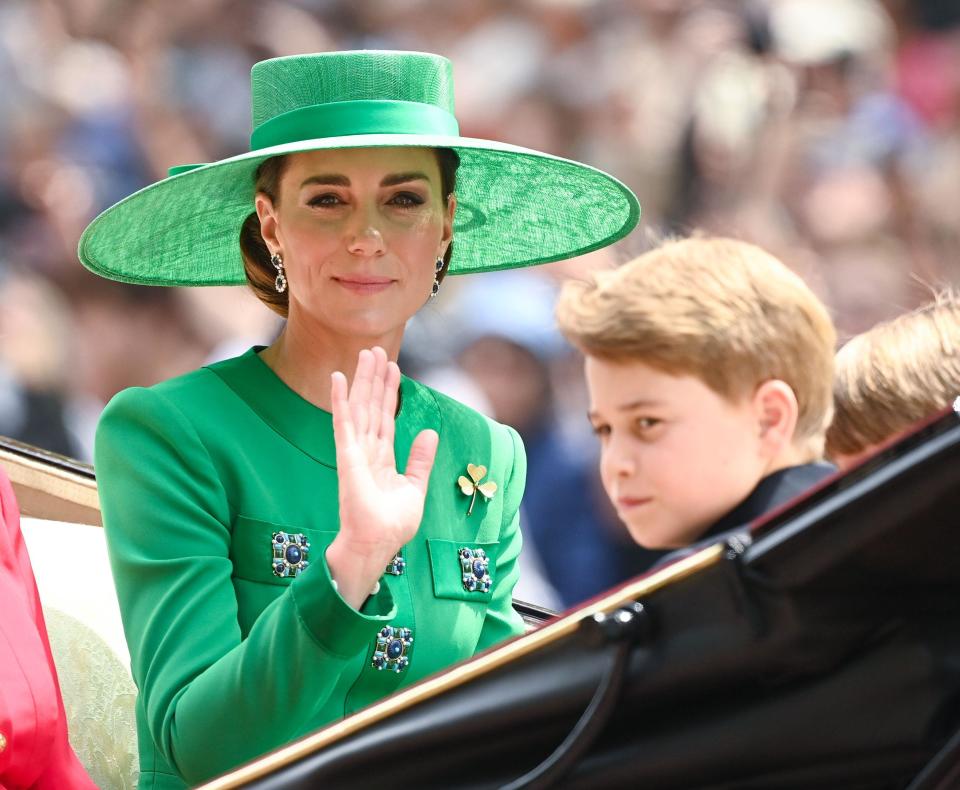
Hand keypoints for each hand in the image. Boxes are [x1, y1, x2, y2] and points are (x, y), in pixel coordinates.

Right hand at [326, 347, 437, 608]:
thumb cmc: (391, 526)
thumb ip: (420, 460)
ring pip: (360, 408)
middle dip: (374, 379)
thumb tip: (430, 433)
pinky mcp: (347, 456)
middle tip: (375, 350)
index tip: (392, 368)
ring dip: (362, 380)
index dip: (389, 393)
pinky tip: (338, 378)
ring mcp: (355, 452)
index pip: (385, 418)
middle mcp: (367, 451)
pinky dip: (340, 400)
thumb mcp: (414, 488)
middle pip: (372, 407)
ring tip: (365, 353)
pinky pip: (343, 423)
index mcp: (382, 459)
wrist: (377, 545)